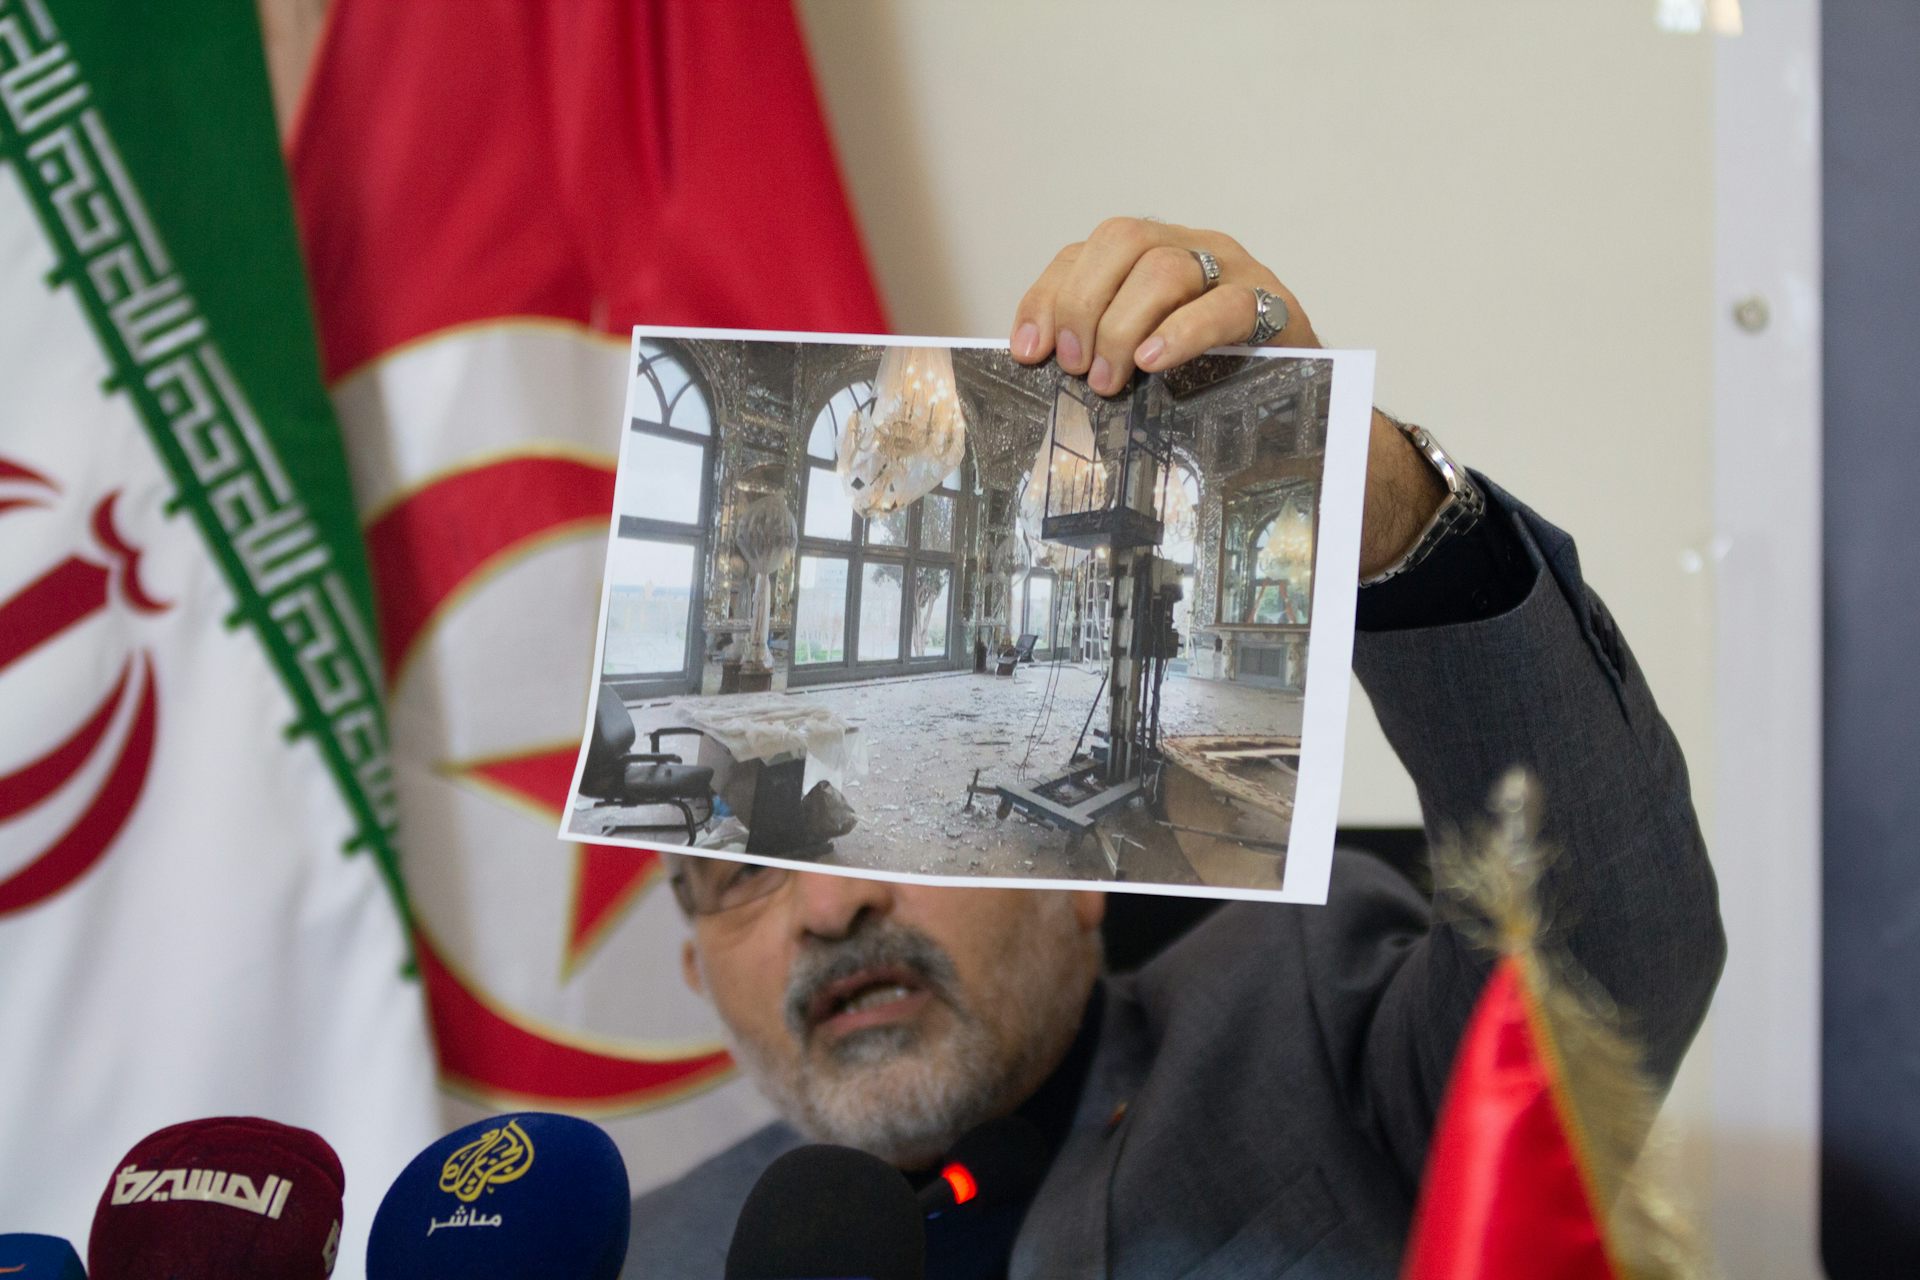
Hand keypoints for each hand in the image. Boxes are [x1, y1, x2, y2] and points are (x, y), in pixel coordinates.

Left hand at [1009, 217, 1443, 580]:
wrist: (1294, 403)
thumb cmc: (1207, 377)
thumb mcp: (1141, 357)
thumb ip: (1094, 346)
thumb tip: (1031, 359)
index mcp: (1149, 254)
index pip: (1084, 251)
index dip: (1048, 298)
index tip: (1028, 352)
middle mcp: (1189, 247)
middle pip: (1121, 240)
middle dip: (1084, 306)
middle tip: (1075, 369)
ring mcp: (1232, 269)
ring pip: (1165, 267)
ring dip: (1123, 326)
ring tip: (1109, 380)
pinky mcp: (1271, 303)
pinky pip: (1225, 304)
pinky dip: (1182, 332)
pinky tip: (1154, 362)